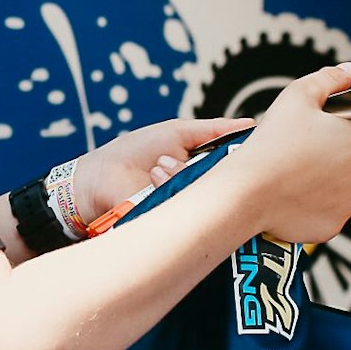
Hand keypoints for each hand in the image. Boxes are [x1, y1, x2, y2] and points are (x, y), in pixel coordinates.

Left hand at [74, 116, 249, 217]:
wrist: (99, 177)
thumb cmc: (135, 151)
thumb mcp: (178, 132)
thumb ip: (215, 130)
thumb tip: (251, 124)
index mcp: (209, 173)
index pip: (239, 171)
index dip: (245, 160)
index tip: (250, 148)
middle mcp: (203, 195)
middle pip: (227, 185)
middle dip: (212, 166)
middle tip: (183, 155)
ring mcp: (189, 212)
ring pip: (206, 195)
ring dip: (179, 172)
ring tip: (156, 167)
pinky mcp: (173, 225)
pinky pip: (187, 209)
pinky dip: (169, 184)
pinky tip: (154, 175)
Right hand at [232, 63, 350, 243]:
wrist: (248, 191)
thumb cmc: (272, 145)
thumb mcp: (298, 96)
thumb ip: (329, 79)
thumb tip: (349, 71)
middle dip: (342, 160)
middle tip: (310, 152)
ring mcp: (348, 205)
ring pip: (345, 191)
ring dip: (329, 184)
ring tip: (298, 174)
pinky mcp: (331, 226)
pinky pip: (329, 214)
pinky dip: (315, 207)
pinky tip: (293, 194)